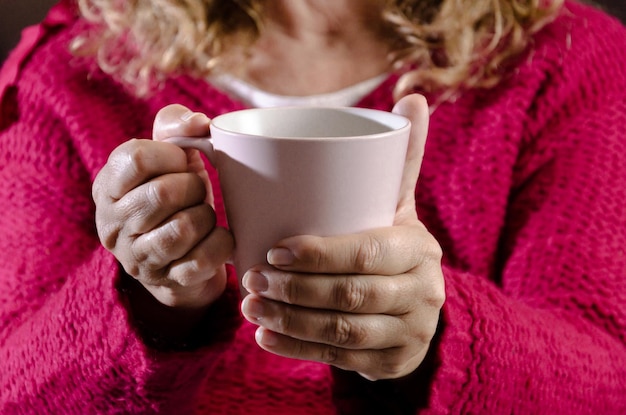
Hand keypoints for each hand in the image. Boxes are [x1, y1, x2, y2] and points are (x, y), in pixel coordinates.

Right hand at [92, 104, 233, 310]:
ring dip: (206, 216)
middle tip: (197, 191)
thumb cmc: (175, 198)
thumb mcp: (167, 160)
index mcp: (107, 186)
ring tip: (204, 215)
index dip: (171, 155)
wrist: (180, 260)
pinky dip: (221, 243)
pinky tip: (217, 237)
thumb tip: (199, 123)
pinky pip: (203, 259)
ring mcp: (138, 258)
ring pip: (183, 229)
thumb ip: (174, 128)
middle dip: (193, 187)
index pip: (136, 158)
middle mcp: (113, 225)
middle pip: (162, 194)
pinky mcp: (168, 282)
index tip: (181, 163)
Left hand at [240, 94, 443, 379]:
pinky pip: (343, 363)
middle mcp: (423, 292)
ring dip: (289, 320)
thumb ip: (400, 158)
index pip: (366, 252)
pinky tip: (264, 337)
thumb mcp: (396, 205)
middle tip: (251, 278)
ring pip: (344, 333)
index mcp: (418, 248)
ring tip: (249, 306)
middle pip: (352, 295)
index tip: (273, 249)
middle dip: (295, 289)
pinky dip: (298, 350)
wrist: (414, 304)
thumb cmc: (390, 243)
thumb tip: (414, 95)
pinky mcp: (394, 363)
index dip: (318, 254)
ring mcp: (411, 333)